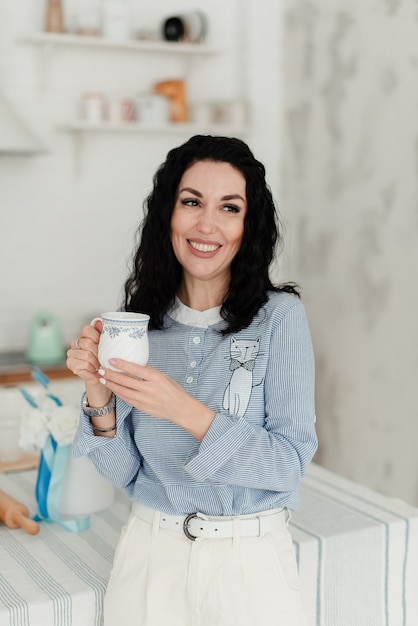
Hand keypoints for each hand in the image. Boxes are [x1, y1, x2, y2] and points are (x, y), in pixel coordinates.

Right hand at [66, 322, 101, 385]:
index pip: (86, 329)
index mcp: (83, 336)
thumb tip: (99, 321)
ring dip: (96, 362)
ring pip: (86, 354)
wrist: (100, 376)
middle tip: (101, 357)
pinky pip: (84, 363)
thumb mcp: (106, 345)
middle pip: (87, 342)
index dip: (96, 336)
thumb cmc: (103, 360)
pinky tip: (93, 369)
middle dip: (98, 352)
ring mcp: (71, 353)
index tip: (101, 344)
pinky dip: (92, 368)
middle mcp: (75, 342)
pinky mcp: (70, 363)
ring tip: (98, 365)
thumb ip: (103, 332)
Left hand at [98, 359, 214, 440]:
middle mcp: (150, 388)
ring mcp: (145, 399)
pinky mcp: (142, 407)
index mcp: (156, 378)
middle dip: (111, 375)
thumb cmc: (173, 391)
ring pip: (124, 391)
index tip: (111, 360)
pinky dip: (118, 393)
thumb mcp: (163, 377)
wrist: (180, 409)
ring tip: (103, 378)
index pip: (136, 369)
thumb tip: (132, 365)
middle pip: (126, 381)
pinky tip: (113, 388)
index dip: (122, 364)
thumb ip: (148, 372)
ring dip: (112, 384)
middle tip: (101, 369)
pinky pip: (127, 399)